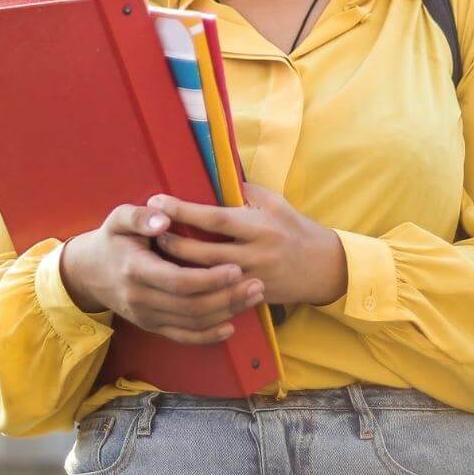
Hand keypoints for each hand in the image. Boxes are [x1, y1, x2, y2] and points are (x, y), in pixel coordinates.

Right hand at [58, 201, 267, 344]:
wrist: (89, 272)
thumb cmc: (112, 239)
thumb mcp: (118, 219)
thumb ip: (140, 216)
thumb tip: (164, 218)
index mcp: (135, 269)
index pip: (178, 281)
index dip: (209, 279)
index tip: (236, 268)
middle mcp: (140, 298)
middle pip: (191, 306)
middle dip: (227, 297)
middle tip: (257, 284)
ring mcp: (146, 316)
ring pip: (191, 322)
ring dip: (225, 313)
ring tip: (253, 297)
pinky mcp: (151, 326)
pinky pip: (182, 337)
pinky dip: (208, 336)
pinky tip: (230, 326)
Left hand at [145, 182, 348, 309]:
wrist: (324, 267)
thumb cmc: (295, 228)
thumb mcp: (275, 202)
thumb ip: (245, 191)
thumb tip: (213, 177)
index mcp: (259, 226)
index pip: (215, 218)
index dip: (184, 210)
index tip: (158, 201)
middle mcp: (255, 254)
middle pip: (205, 252)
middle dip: (173, 243)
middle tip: (149, 232)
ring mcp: (253, 279)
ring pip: (207, 278)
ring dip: (179, 267)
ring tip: (156, 256)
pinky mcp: (252, 297)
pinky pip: (218, 296)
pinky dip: (196, 288)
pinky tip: (176, 282)